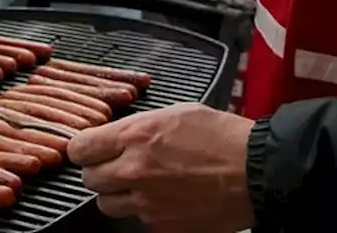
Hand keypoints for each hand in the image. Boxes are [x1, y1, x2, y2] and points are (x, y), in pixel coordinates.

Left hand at [68, 103, 253, 232]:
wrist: (255, 172)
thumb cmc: (222, 136)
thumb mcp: (177, 113)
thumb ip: (139, 126)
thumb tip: (115, 135)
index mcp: (136, 136)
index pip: (81, 148)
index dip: (83, 148)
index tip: (89, 149)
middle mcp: (134, 171)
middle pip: (90, 179)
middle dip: (100, 171)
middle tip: (117, 166)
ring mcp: (147, 203)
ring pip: (107, 205)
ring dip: (117, 195)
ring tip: (140, 184)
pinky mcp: (161, 226)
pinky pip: (137, 221)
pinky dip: (143, 212)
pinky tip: (164, 199)